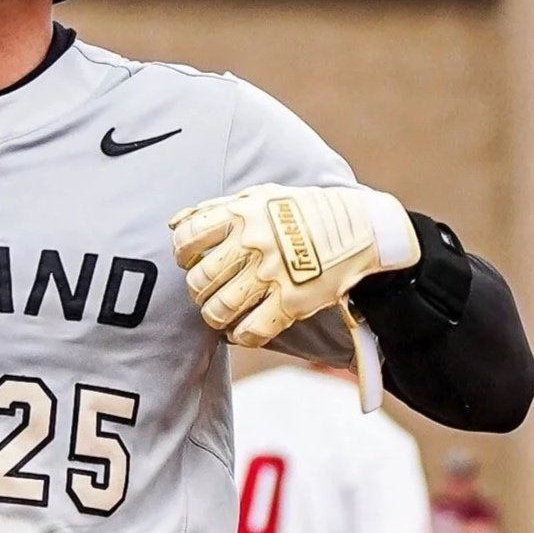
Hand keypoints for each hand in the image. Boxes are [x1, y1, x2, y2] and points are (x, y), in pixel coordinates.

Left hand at [167, 184, 419, 346]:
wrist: (360, 227)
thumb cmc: (305, 211)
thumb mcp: (262, 196)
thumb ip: (217, 208)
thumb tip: (173, 224)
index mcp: (243, 214)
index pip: (188, 237)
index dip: (181, 252)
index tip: (189, 259)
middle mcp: (253, 244)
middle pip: (200, 278)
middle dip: (197, 289)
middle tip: (206, 290)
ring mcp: (272, 275)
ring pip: (220, 308)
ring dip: (212, 315)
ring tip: (218, 313)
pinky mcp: (292, 301)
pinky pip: (252, 330)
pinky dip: (239, 336)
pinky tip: (240, 330)